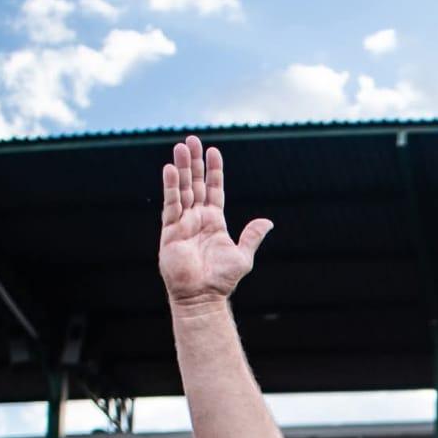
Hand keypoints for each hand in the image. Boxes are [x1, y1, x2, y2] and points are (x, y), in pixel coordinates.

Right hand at [159, 135, 273, 305]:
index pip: (213, 190)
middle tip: (191, 140)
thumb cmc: (222, 281)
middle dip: (193, 162)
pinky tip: (170, 170)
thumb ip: (252, 236)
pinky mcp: (170, 232)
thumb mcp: (242, 256)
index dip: (213, 171)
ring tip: (180, 147)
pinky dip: (170, 187)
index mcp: (214, 222)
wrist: (202, 297)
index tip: (214, 151)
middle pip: (195, 184)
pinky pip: (170, 205)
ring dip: (181, 168)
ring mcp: (182, 223)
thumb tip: (267, 221)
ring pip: (181, 190)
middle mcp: (197, 219)